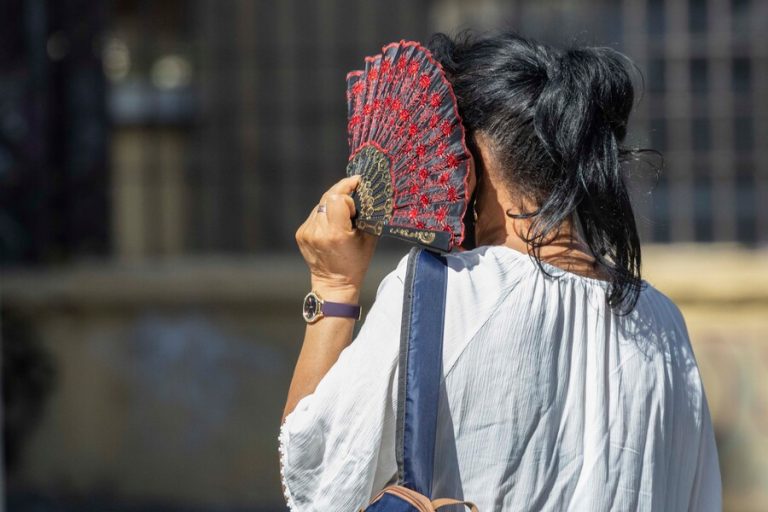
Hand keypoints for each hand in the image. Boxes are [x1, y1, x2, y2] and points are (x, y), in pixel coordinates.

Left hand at [295, 175, 377, 300]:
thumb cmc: (355, 264)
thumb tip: (365, 195)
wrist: (334, 284)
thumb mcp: (369, 239)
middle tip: (353, 188)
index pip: (337, 198)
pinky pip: (314, 214)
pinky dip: (324, 214)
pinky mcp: (301, 234)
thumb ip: (367, 216)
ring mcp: (307, 232)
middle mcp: (318, 232)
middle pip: (327, 197)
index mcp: (336, 234)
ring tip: (342, 215)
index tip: (356, 203)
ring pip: (320, 204)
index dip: (348, 198)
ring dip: (332, 204)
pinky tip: (331, 224)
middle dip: (341, 193)